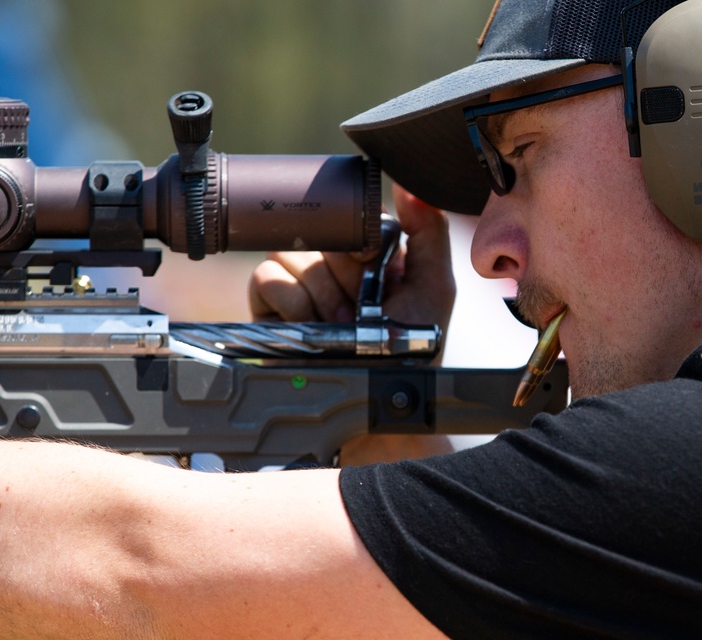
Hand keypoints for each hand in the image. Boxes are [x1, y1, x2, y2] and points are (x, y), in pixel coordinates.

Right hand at [250, 185, 455, 335]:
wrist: (379, 395)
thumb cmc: (411, 349)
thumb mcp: (435, 286)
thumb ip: (428, 231)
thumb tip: (406, 183)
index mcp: (367, 253)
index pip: (348, 216)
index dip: (359, 241)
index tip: (372, 265)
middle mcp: (330, 263)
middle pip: (318, 233)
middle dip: (343, 276)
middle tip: (362, 309)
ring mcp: (298, 282)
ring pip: (292, 253)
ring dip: (321, 294)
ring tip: (342, 327)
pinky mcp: (269, 304)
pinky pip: (267, 277)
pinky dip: (292, 301)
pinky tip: (313, 327)